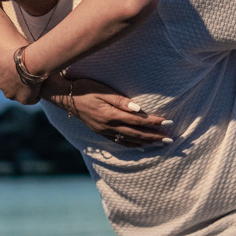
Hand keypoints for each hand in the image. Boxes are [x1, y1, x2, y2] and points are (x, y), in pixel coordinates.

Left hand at [0, 47, 42, 104]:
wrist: (32, 63)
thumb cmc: (17, 59)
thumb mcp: (0, 58)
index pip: (4, 82)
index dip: (12, 76)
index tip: (19, 71)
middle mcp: (6, 93)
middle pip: (12, 90)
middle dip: (17, 85)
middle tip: (26, 75)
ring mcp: (17, 98)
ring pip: (20, 96)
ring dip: (25, 91)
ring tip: (33, 82)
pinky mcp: (27, 100)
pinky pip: (32, 100)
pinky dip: (35, 96)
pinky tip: (38, 89)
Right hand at [46, 77, 170, 146]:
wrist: (65, 97)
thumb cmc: (85, 88)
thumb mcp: (103, 91)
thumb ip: (121, 101)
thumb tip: (139, 109)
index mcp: (111, 115)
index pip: (138, 120)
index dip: (154, 122)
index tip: (169, 122)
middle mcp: (109, 126)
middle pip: (137, 134)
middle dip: (154, 136)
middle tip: (170, 139)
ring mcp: (104, 131)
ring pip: (130, 140)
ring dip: (146, 142)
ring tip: (160, 144)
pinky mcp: (100, 132)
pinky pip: (119, 142)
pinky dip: (132, 145)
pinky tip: (140, 147)